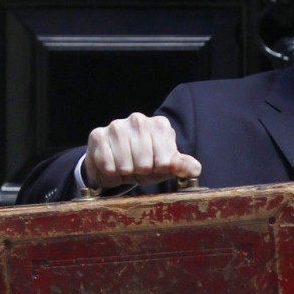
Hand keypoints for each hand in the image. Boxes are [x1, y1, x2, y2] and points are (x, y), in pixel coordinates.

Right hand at [83, 113, 201, 188]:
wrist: (117, 164)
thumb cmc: (147, 163)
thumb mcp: (167, 166)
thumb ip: (183, 166)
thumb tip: (194, 170)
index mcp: (160, 125)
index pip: (166, 160)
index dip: (160, 169)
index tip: (156, 166)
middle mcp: (139, 120)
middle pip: (145, 163)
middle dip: (142, 172)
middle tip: (139, 168)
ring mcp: (117, 126)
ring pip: (126, 165)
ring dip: (126, 172)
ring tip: (126, 167)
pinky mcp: (98, 135)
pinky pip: (108, 165)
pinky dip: (111, 172)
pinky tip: (112, 165)